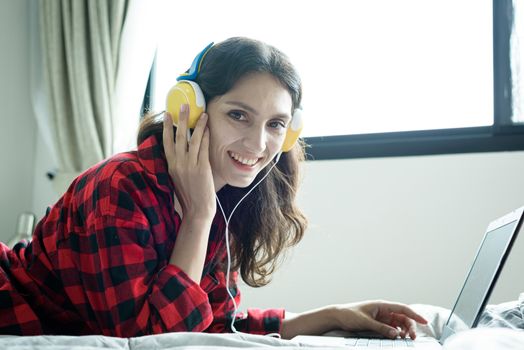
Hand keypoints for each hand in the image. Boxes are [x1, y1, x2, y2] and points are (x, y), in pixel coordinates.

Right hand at [163, 104, 215, 218]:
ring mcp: (189, 166)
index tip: (167, 113)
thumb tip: (180, 151)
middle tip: (184, 105)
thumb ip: (177, 164)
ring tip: (202, 113)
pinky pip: (203, 148)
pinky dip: (206, 137)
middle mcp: (178, 164)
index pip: (166, 142)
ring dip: (198, 125)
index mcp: (170, 166)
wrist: (197, 210)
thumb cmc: (189, 195)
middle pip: (178, 137)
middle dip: (181, 119)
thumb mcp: (177, 178)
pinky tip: (209, 128)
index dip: (166, 127)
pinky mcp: (201, 169)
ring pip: (193, 140)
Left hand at [334, 300, 427, 338]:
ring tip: (405, 338)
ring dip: (404, 330)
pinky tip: (397, 337)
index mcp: (381, 305)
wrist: (338, 317)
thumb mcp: (366, 322)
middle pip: (403, 317)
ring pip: (399, 323)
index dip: (415, 314)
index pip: (402, 308)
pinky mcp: (379, 323)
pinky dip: (396, 332)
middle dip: (410, 326)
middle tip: (412, 337)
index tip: (424, 322)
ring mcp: (382, 317)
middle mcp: (384, 310)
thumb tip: (396, 334)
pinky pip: (392, 328)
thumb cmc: (349, 314)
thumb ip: (381, 328)